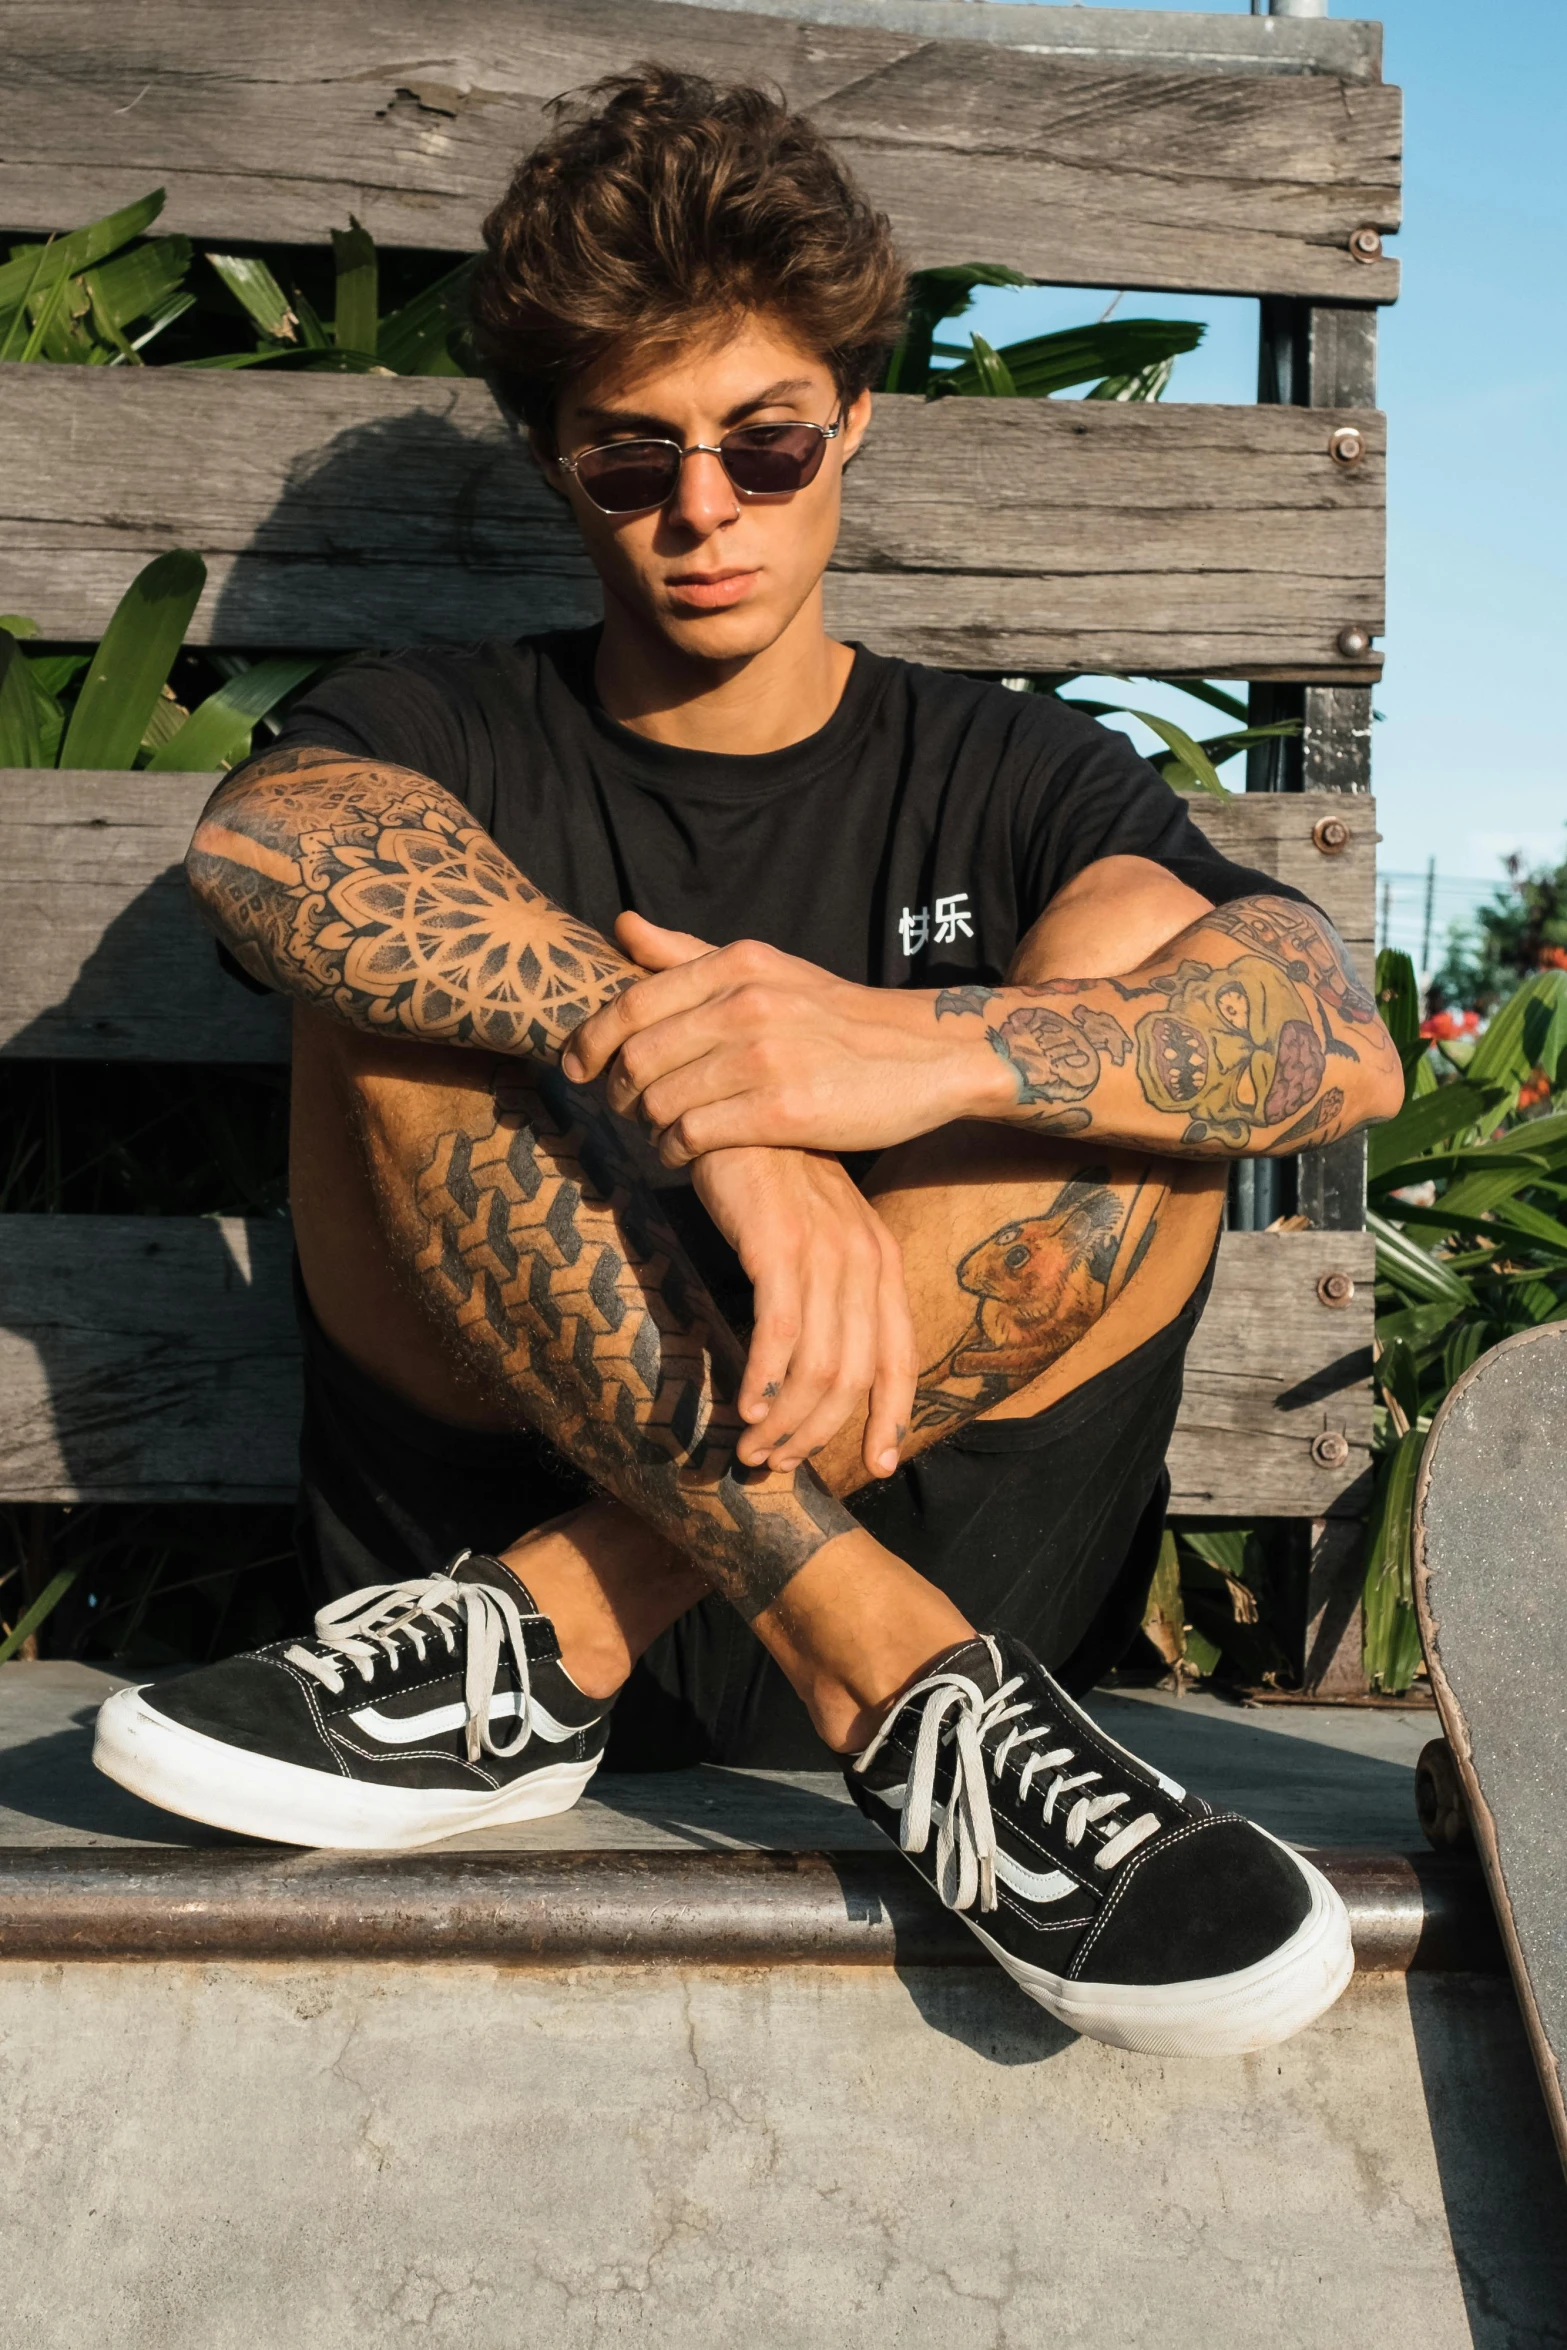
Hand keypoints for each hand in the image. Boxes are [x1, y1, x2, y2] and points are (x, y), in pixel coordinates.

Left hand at [562, 913, 985, 1164]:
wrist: (925, 1054)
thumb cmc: (835, 1017)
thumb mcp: (766, 970)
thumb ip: (688, 953)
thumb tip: (622, 926)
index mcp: (737, 965)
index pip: (632, 1005)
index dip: (589, 1042)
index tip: (575, 1068)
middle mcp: (746, 1004)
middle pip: (638, 1057)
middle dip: (615, 1090)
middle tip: (619, 1107)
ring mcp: (765, 1059)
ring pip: (661, 1101)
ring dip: (645, 1125)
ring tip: (655, 1131)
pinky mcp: (783, 1112)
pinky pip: (695, 1136)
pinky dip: (674, 1150)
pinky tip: (682, 1153)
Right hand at [582, 917, 916, 1475]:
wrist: (725, 1086)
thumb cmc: (759, 1162)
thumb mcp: (802, 1224)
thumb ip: (812, 1284)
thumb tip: (802, 1360)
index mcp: (875, 1250)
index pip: (899, 1348)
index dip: (890, 1411)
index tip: (876, 1461)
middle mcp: (861, 1252)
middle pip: (860, 1371)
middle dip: (821, 1432)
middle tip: (772, 1464)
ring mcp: (824, 1246)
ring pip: (822, 1364)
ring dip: (787, 1419)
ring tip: (749, 1449)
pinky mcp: (778, 1239)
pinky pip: (780, 1331)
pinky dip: (764, 1379)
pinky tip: (738, 1406)